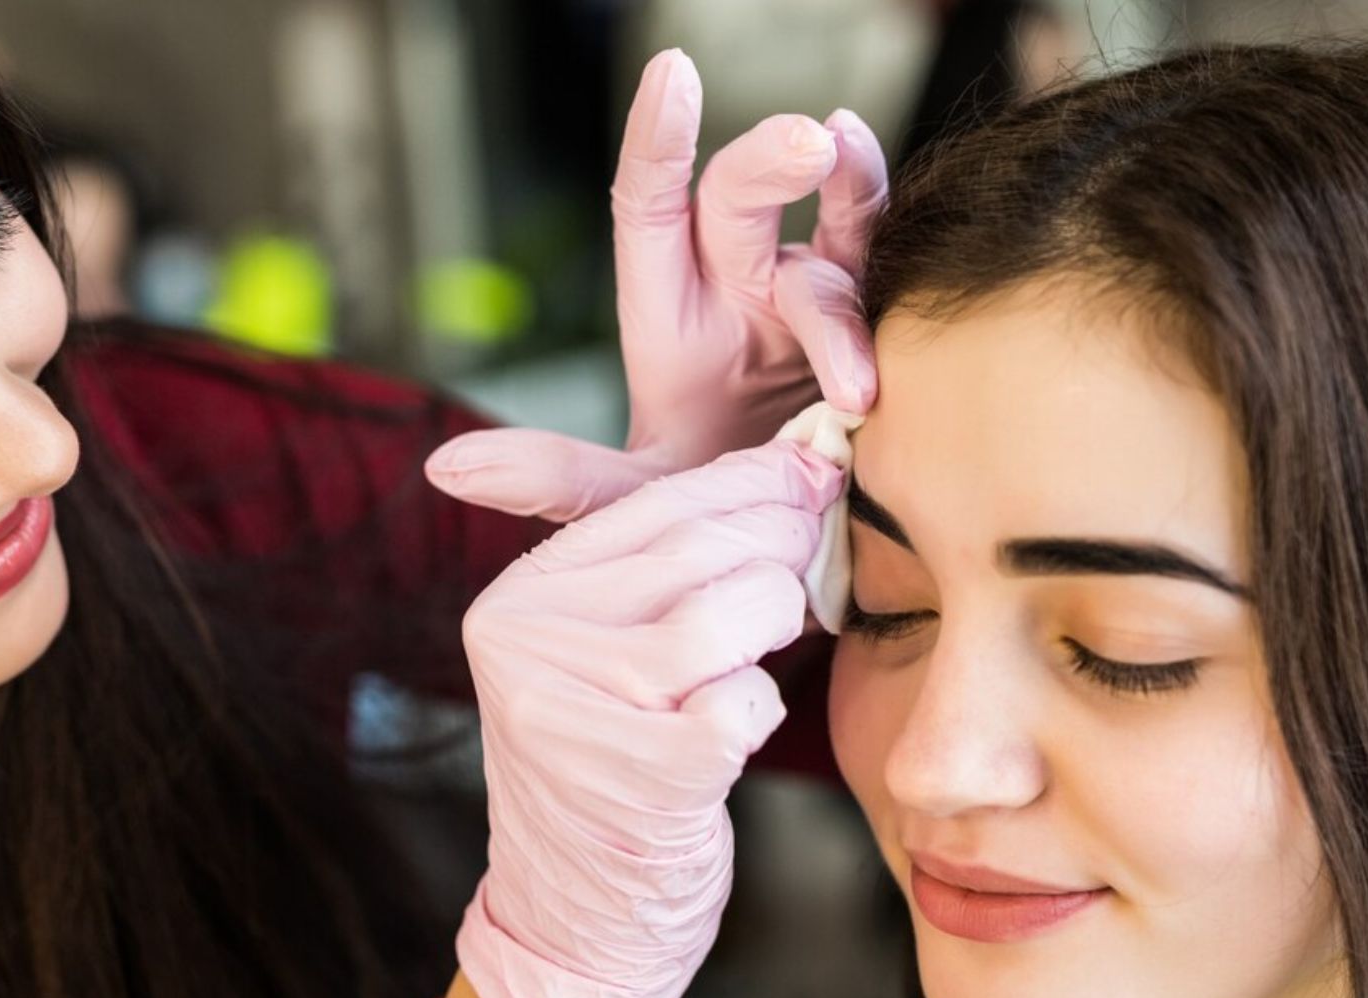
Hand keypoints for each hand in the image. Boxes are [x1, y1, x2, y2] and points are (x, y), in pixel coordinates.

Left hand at [425, 49, 884, 523]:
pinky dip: (902, 238)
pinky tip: (918, 234)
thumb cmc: (705, 512)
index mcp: (672, 315)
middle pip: (742, 197)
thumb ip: (561, 482)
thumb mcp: (632, 502)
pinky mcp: (880, 323)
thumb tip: (449, 467)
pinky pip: (891, 268)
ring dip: (852, 194)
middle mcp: (740, 288)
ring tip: (859, 172)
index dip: (658, 140)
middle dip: (770, 161)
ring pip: (833, 227)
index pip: (653, 206)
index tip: (674, 73)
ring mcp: (812, 300)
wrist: (792, 555)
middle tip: (809, 142)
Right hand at [451, 437, 845, 997]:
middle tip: (814, 556)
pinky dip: (761, 712)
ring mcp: (578, 710)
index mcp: (520, 598)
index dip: (755, 484)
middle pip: (705, 551)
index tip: (815, 472)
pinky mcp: (641, 775)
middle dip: (782, 547)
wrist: (577, 929)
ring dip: (776, 628)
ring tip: (770, 649)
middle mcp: (528, 642)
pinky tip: (738, 729)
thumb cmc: (619, 776)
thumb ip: (674, 561)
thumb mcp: (610, 655)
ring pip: (731, 614)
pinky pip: (746, 703)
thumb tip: (801, 460)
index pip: (657, 504)